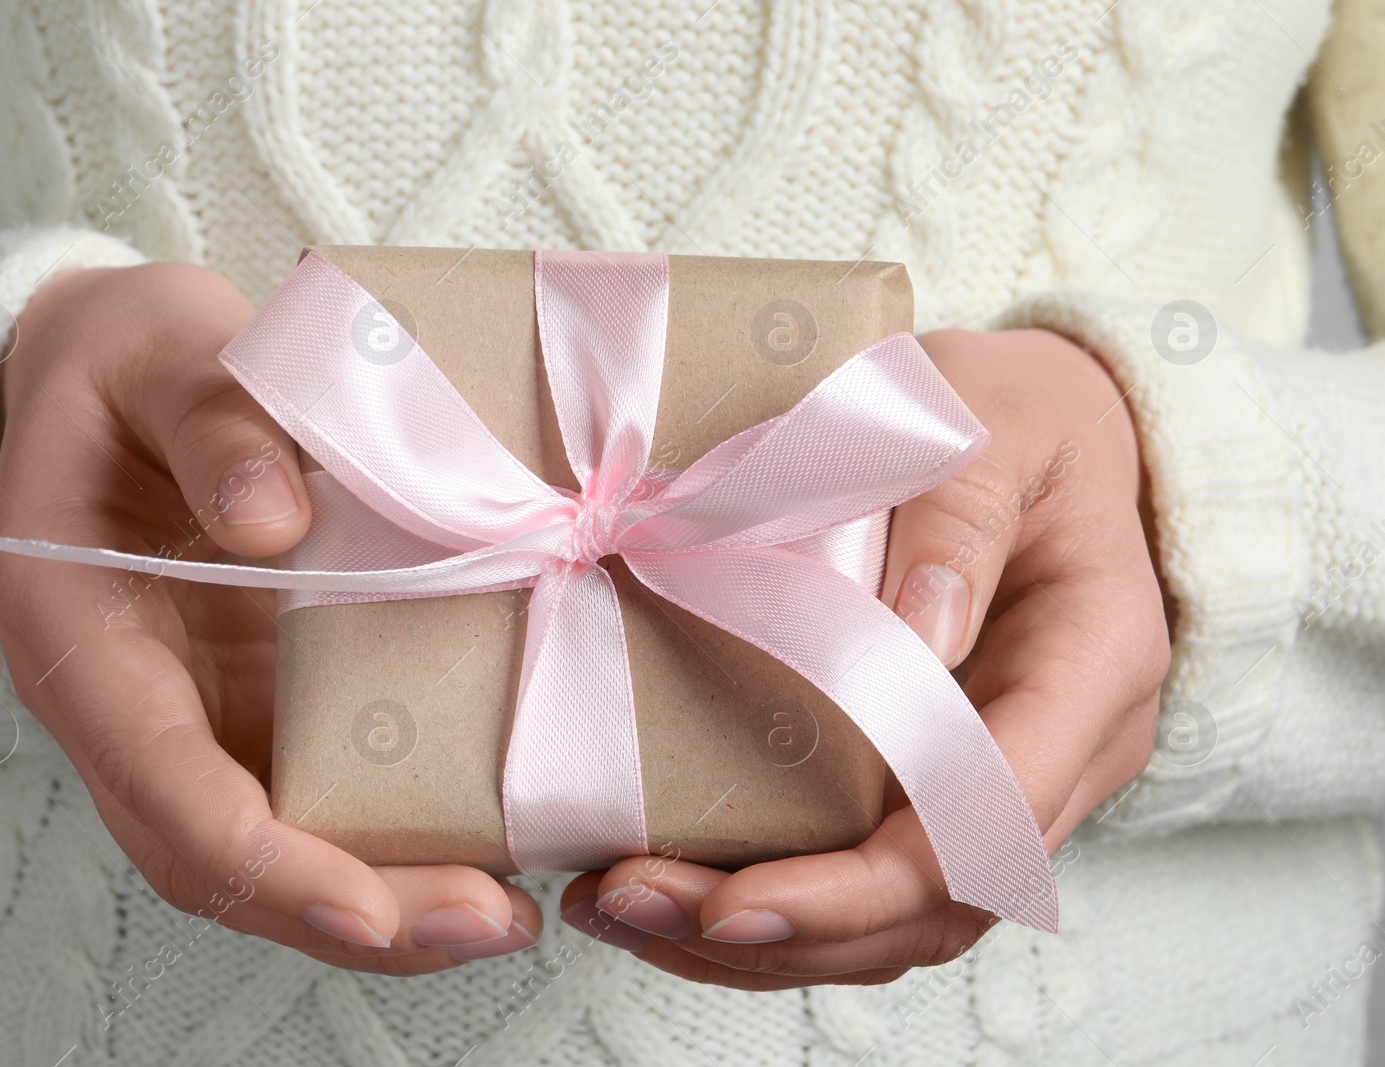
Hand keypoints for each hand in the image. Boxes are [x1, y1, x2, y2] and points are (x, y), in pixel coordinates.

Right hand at [0, 263, 539, 972]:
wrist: (119, 370)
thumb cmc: (130, 357)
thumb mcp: (158, 345)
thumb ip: (211, 416)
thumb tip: (276, 520)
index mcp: (78, 629)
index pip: (159, 782)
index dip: (259, 860)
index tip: (365, 907)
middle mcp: (133, 702)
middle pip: (222, 856)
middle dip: (350, 913)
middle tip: (491, 923)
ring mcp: (199, 711)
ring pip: (273, 848)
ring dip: (383, 900)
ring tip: (508, 911)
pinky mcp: (259, 699)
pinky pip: (317, 794)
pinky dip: (395, 835)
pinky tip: (489, 836)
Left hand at [560, 328, 1169, 986]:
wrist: (1049, 427)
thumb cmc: (1019, 412)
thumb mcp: (992, 422)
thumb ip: (956, 519)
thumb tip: (913, 641)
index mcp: (1094, 664)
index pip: (989, 825)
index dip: (863, 887)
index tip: (733, 902)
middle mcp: (1067, 751)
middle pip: (935, 905)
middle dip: (783, 932)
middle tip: (628, 902)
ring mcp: (1010, 777)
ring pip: (899, 919)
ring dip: (759, 939)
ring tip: (619, 907)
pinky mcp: (942, 778)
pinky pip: (871, 878)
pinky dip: (771, 905)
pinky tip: (669, 890)